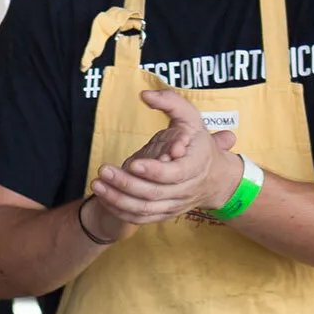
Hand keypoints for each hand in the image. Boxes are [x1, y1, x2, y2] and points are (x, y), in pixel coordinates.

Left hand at [89, 89, 240, 224]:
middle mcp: (186, 190)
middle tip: (103, 170)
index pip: (175, 174)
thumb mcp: (191, 118)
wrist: (216, 178)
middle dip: (126, 184)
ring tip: (97, 184)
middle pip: (154, 193)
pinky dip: (120, 211)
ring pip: (145, 209)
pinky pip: (140, 218)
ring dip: (118, 200)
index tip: (133, 163)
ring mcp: (175, 205)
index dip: (154, 171)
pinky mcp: (164, 214)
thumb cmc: (199, 143)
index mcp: (195, 166)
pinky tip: (103, 197)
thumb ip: (171, 102)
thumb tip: (146, 94)